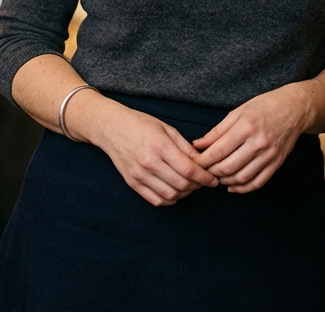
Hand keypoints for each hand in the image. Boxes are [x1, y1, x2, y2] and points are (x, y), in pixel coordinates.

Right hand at [77, 95, 218, 205]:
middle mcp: (149, 163)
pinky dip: (169, 200)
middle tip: (202, 181)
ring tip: (188, 186)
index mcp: (160, 146)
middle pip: (182, 185)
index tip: (213, 180)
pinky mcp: (132, 183)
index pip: (189, 170)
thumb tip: (204, 163)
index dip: (205, 178)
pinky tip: (174, 191)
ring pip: (171, 196)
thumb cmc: (140, 124)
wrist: (110, 127)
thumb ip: (185, 147)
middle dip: (197, 186)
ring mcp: (139, 175)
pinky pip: (155, 200)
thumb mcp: (166, 129)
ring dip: (184, 194)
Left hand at [192, 83, 311, 193]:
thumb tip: (198, 145)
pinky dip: (242, 188)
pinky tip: (232, 186)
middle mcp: (258, 143)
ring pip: (241, 177)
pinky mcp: (277, 163)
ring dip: (224, 181)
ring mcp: (269, 155)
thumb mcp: (238, 112)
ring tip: (215, 177)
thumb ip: (217, 131)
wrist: (295, 109)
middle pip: (228, 167)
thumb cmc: (264, 106)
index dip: (203, 160)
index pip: (218, 151)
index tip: (193, 162)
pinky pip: (258, 182)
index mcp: (246, 127)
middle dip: (210, 172)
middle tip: (201, 171)